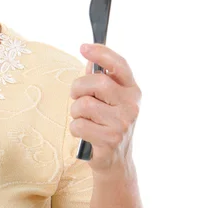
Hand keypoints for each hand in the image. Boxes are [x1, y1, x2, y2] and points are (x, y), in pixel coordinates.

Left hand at [69, 43, 141, 175]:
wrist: (115, 160)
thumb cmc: (106, 123)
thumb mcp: (107, 99)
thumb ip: (99, 79)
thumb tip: (90, 58)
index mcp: (132, 90)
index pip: (119, 65)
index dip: (101, 53)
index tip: (84, 47)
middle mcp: (132, 105)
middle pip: (97, 82)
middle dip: (78, 88)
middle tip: (77, 97)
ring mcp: (123, 123)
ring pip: (84, 105)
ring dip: (75, 112)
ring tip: (85, 119)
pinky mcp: (110, 139)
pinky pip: (78, 125)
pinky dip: (75, 129)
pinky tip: (86, 134)